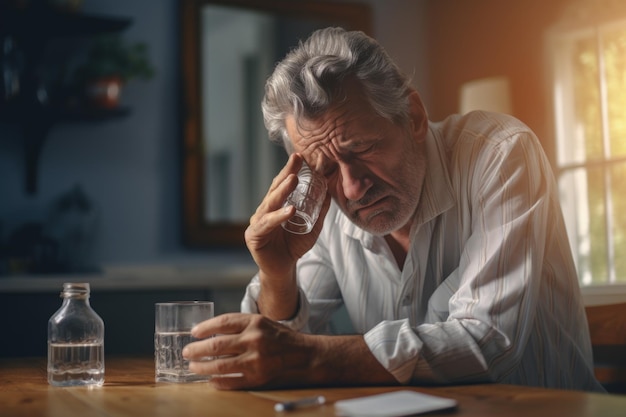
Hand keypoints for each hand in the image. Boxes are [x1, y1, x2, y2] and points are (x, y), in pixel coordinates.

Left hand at [182, 313, 313, 389]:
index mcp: (255, 322)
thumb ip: (240, 326)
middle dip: (196, 350)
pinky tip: (210, 380)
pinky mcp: (257, 378)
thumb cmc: (281, 338)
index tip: (194, 333)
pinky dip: (216, 382)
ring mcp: (255, 360)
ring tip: (193, 367)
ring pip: (219, 366)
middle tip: (187, 352)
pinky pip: (230, 382)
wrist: (304, 355)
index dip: (204, 328)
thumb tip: (211, 333)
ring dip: (202, 367)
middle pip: (216, 345)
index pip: (222, 322)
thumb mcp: (262, 322)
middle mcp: (254, 340)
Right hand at [244, 153, 330, 279]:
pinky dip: (279, 216)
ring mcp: (258, 222)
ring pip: (270, 203)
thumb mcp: (312, 226)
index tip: (301, 156)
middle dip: (286, 172)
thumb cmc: (294, 246)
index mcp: (276, 205)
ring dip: (282, 190)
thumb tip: (330, 192)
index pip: (283, 183)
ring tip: (293, 179)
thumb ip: (319, 211)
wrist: (283, 269)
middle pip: (275, 188)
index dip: (291, 169)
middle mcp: (264, 210)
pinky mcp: (254, 235)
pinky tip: (290, 210)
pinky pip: (268, 224)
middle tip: (296, 159)